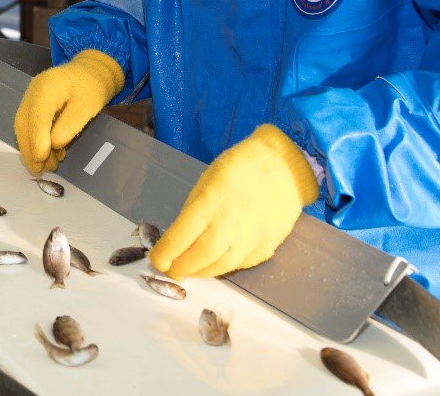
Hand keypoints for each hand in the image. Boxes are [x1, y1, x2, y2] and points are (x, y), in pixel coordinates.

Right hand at [14, 50, 123, 174]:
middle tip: (40, 170)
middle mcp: (33, 90)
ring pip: (23, 126)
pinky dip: (36, 140)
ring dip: (31, 148)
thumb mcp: (88, 107)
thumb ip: (70, 125)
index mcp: (48, 86)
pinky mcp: (33, 103)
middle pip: (24, 123)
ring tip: (47, 166)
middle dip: (30, 149)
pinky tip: (49, 152)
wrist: (90, 72)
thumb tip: (54, 144)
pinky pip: (29, 124)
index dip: (37, 140)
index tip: (42, 160)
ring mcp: (31, 96)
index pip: (37, 117)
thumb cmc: (92, 88)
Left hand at [149, 125, 318, 279]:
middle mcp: (230, 225)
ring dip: (201, 272)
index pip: (180, 238)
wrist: (283, 167)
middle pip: (199, 258)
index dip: (164, 254)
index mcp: (210, 204)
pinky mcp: (265, 248)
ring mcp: (250, 239)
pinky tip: (215, 263)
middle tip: (171, 270)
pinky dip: (223, 266)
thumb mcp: (206, 182)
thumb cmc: (240, 168)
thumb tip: (179, 237)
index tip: (156, 259)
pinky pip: (240, 264)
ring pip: (220, 267)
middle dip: (181, 268)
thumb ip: (193, 211)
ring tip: (190, 270)